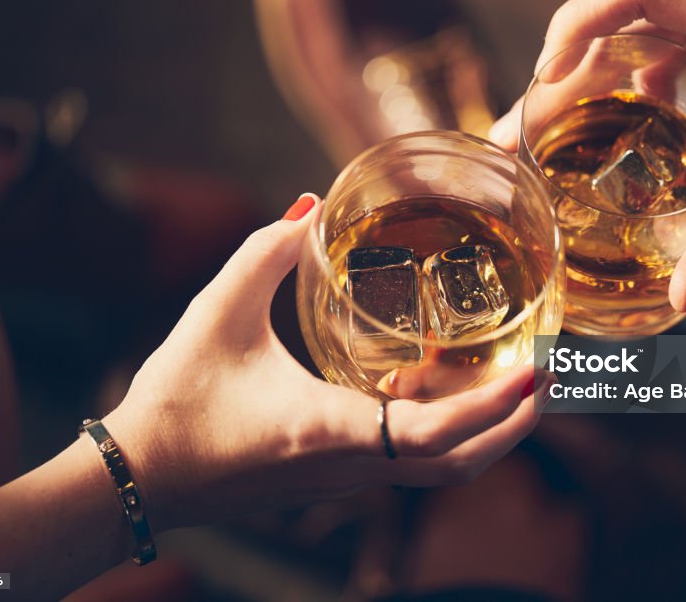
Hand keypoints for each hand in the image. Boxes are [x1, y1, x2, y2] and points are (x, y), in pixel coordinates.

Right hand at [104, 194, 542, 530]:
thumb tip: (308, 205)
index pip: (435, 434)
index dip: (495, 406)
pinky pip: (407, 464)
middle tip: (546, 375)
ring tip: (513, 382)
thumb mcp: (217, 312)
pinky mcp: (334, 478)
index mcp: (328, 428)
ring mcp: (344, 480)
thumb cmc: (177, 400)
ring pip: (438, 471)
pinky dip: (442, 434)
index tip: (536, 371)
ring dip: (485, 433)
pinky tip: (434, 389)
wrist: (140, 477)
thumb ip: (265, 251)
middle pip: (458, 465)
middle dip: (513, 425)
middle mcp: (348, 465)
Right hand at [490, 0, 685, 311]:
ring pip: (636, 11)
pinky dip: (626, 55)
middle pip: (620, 4)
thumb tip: (683, 295)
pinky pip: (662, 17)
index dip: (573, 25)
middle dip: (562, 61)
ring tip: (552, 120)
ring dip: (589, 59)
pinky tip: (617, 104)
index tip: (541, 79)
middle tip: (523, 123)